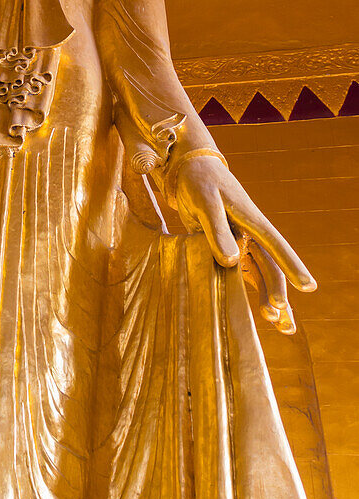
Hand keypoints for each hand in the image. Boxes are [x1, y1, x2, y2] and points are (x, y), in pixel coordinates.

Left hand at [174, 155, 315, 333]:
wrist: (190, 171)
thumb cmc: (199, 182)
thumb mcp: (205, 202)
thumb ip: (216, 231)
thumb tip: (232, 261)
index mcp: (251, 219)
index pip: (275, 244)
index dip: (291, 265)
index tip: (308, 286)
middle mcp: (251, 233)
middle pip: (270, 266)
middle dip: (279, 293)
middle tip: (280, 319)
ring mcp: (241, 241)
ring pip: (261, 274)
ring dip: (269, 297)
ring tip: (281, 326)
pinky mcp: (228, 247)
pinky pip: (242, 272)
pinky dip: (249, 291)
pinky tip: (258, 313)